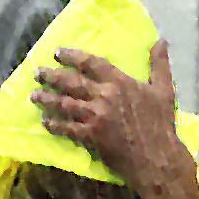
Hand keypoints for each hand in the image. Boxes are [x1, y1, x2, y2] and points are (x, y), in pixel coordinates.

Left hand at [39, 41, 198, 198]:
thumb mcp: (164, 90)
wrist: (157, 157)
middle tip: (37, 73)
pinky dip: (54, 124)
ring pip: (65, 103)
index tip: (57, 53)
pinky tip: (45, 121)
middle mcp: (104, 96)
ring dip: (47, 99)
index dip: (71, 56)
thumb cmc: (161, 123)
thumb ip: (159, 64)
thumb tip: (161, 41)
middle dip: (51, 76)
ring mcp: (95, 116)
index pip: (90, 63)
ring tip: (34, 95)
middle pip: (71, 82)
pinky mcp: (90, 136)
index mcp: (120, 82)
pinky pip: (67, 128)